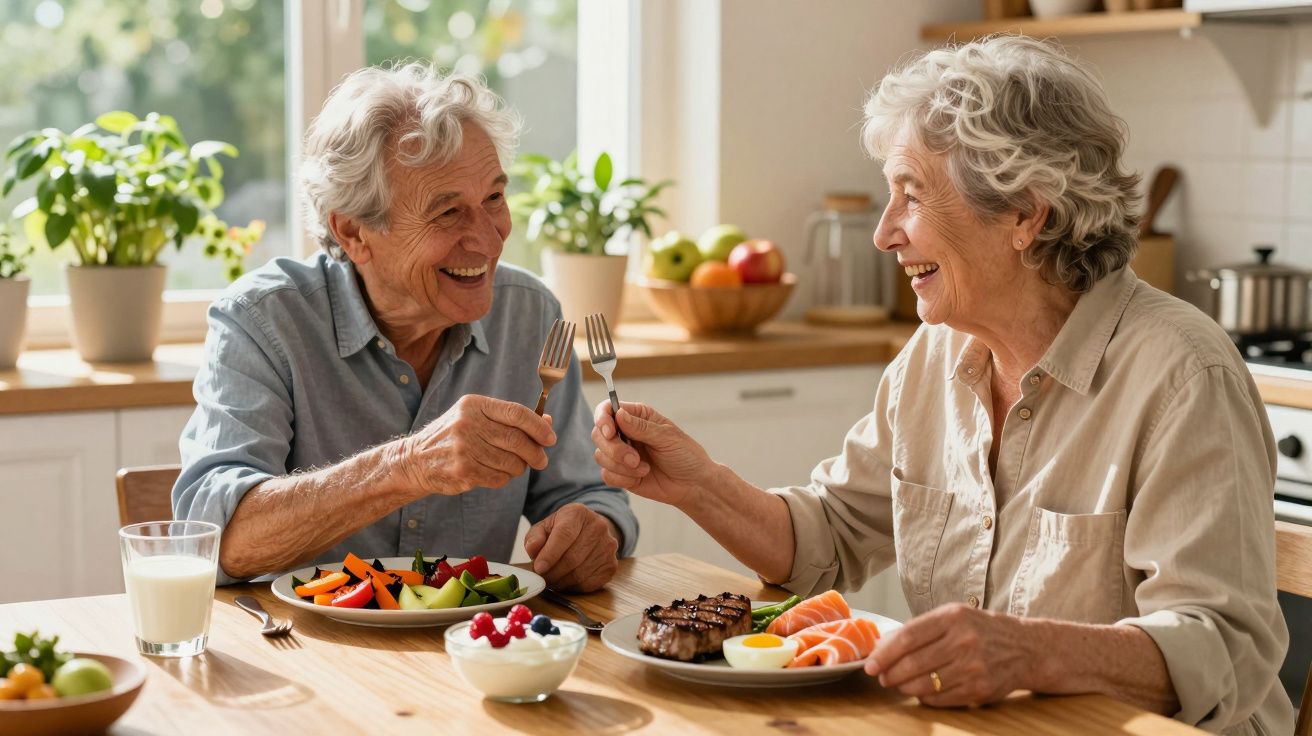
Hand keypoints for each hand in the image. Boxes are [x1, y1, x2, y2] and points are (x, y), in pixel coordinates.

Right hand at [396, 395, 555, 495]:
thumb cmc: (453, 437)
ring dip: (519, 468)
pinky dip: (504, 478)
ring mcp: (464, 448)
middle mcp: (468, 424)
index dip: (539, 427)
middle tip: (541, 460)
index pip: (516, 413)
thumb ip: (509, 418)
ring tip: (515, 467)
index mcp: (474, 405)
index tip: (550, 438)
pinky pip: (499, 478)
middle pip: (517, 440)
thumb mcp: (476, 417)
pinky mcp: (463, 471)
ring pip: (511, 462)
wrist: (415, 460)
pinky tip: (496, 473)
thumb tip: (547, 422)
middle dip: (535, 453)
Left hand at [522, 503, 619, 591]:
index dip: (550, 554)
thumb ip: (535, 537)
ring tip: (551, 579)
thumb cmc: (563, 530)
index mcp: (578, 513)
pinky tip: (565, 580)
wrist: (590, 531)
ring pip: (579, 573)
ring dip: (561, 581)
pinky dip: (573, 587)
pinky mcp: (611, 565)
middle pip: (572, 558)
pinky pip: (588, 583)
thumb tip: (533, 550)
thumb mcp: (545, 527)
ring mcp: (608, 547)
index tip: (539, 568)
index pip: (564, 535)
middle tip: (541, 577)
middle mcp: (598, 527)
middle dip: (552, 572)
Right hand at [591, 400, 715, 508]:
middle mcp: (625, 433)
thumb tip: (618, 414)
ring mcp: (620, 454)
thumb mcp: (667, 437)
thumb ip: (641, 427)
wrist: (693, 484)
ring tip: (644, 468)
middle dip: (613, 448)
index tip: (610, 432)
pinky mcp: (620, 473)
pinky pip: (607, 475)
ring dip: (620, 465)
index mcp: (636, 417)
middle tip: (634, 459)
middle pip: (598, 434)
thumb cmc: (685, 455)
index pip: (607, 409)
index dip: (602, 419)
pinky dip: (622, 478)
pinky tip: (641, 476)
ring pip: (600, 455)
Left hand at [864, 603, 1035, 707]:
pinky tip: (920, 692)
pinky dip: (925, 697)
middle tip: (881, 677)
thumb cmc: (981, 630)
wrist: (1026, 648)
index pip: (908, 637)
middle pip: (913, 663)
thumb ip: (920, 628)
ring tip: (898, 684)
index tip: (870, 663)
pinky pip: (941, 699)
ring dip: (905, 687)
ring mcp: (974, 667)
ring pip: (925, 684)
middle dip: (890, 673)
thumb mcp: (954, 616)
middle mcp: (964, 641)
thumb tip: (883, 646)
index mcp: (953, 617)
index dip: (885, 653)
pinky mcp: (980, 689)